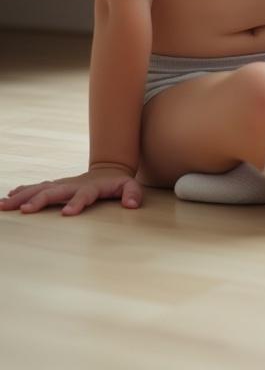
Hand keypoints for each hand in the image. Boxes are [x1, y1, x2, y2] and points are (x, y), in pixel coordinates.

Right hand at [0, 165, 142, 215]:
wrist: (107, 169)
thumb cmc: (118, 182)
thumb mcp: (130, 186)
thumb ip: (133, 193)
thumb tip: (132, 205)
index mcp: (91, 187)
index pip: (84, 195)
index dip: (77, 203)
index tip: (67, 214)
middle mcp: (72, 185)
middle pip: (54, 191)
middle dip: (39, 200)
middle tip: (25, 211)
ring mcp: (62, 184)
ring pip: (40, 188)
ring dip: (23, 196)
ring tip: (4, 204)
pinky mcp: (55, 186)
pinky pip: (36, 188)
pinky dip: (22, 192)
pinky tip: (9, 198)